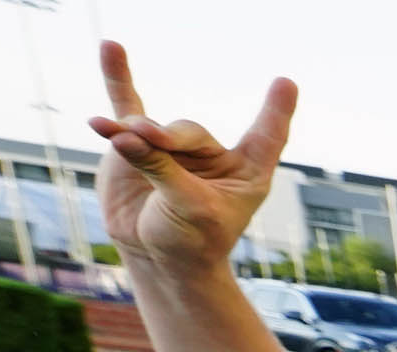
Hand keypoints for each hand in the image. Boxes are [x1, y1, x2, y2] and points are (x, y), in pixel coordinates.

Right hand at [89, 44, 296, 274]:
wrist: (157, 256)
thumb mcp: (188, 208)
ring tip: (111, 130)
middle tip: (146, 138)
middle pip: (189, 132)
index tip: (286, 83)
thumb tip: (125, 134)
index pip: (265, 138)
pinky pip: (129, 105)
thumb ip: (160, 170)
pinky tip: (111, 49)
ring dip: (132, 129)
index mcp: (245, 174)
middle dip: (166, 137)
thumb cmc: (189, 240)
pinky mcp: (138, 145)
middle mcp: (212, 156)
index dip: (276, 112)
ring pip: (153, 127)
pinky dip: (119, 79)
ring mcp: (174, 148)